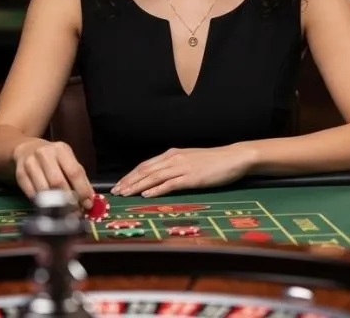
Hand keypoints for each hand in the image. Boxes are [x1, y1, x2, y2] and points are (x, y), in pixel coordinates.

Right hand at [13, 140, 94, 208]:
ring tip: (63, 211)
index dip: (82, 190)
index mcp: (62, 149)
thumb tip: (89, 199)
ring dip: (54, 204)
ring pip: (44, 190)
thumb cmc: (53, 157)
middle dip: (68, 200)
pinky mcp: (20, 174)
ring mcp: (30, 163)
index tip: (87, 204)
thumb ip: (80, 178)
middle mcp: (45, 154)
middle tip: (74, 210)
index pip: (74, 172)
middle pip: (58, 182)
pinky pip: (31, 193)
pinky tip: (48, 205)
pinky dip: (41, 202)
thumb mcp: (68, 161)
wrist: (27, 149)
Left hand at [112, 144, 256, 196]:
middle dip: (129, 181)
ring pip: (154, 177)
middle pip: (146, 170)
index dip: (131, 174)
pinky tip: (146, 195)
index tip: (120, 184)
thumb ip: (176, 166)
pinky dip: (156, 190)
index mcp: (173, 154)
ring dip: (137, 186)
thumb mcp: (191, 160)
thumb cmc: (215, 161)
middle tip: (115, 192)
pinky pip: (170, 184)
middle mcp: (175, 158)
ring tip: (125, 194)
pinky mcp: (192, 178)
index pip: (146, 165)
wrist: (234, 157)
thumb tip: (162, 177)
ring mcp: (183, 168)